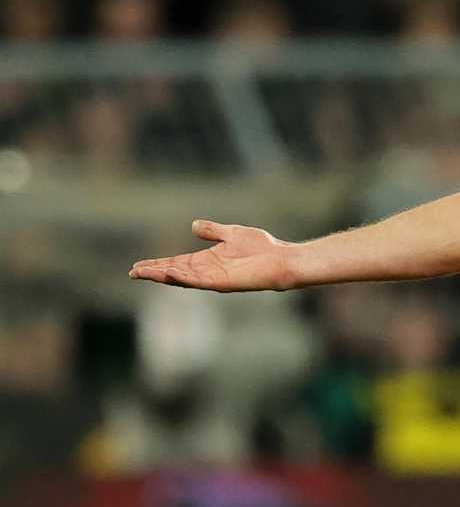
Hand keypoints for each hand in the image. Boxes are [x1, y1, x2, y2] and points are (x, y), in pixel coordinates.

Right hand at [129, 220, 293, 291]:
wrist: (280, 258)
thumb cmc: (261, 248)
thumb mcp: (231, 234)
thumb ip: (212, 231)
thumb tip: (193, 225)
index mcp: (207, 260)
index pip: (176, 263)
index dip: (158, 264)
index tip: (138, 265)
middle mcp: (207, 271)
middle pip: (174, 272)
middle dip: (154, 272)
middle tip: (132, 272)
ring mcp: (213, 278)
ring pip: (182, 278)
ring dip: (162, 275)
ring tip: (142, 273)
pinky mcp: (223, 282)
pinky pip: (198, 281)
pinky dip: (183, 277)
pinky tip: (169, 273)